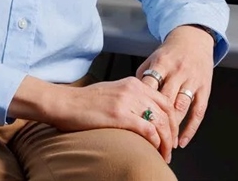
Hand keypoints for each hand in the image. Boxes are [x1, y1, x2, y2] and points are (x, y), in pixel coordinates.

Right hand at [11, 76, 178, 159]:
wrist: (64, 103)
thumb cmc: (83, 101)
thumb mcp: (112, 92)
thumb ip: (130, 98)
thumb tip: (145, 115)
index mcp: (133, 83)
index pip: (164, 101)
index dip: (173, 120)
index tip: (171, 133)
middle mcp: (133, 89)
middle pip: (167, 112)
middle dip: (173, 132)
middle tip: (171, 147)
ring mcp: (127, 101)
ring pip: (160, 122)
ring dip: (166, 141)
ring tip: (164, 154)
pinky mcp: (119, 115)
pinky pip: (147, 129)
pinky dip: (155, 141)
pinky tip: (154, 149)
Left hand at [135, 24, 215, 148]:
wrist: (193, 40)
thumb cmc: (168, 54)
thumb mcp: (153, 59)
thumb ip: (142, 77)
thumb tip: (131, 99)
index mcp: (162, 63)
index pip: (150, 85)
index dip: (141, 103)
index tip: (133, 120)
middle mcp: (178, 72)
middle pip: (166, 99)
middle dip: (156, 119)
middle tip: (147, 137)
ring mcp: (192, 81)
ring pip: (182, 107)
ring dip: (172, 127)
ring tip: (163, 143)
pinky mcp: (204, 90)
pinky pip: (198, 113)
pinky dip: (190, 129)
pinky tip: (182, 141)